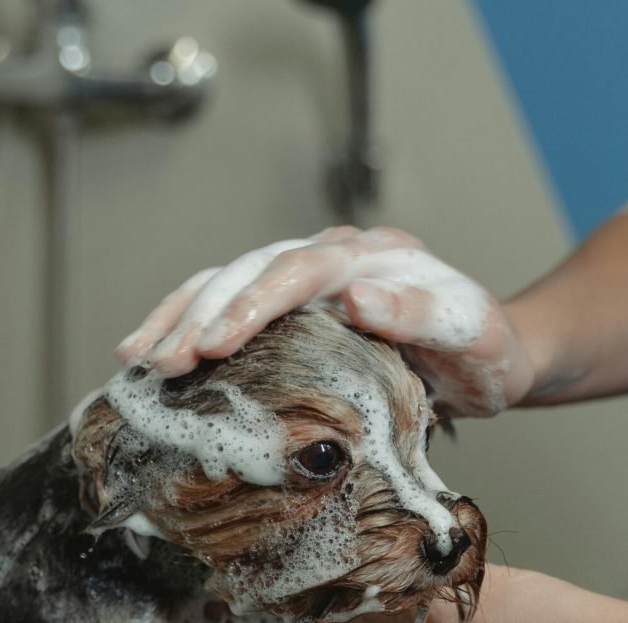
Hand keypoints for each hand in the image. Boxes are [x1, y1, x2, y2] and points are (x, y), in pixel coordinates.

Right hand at [116, 226, 536, 416]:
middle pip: (248, 272)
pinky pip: (230, 304)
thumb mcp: (473, 337)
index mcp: (371, 255)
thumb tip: (357, 295)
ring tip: (136, 356)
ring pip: (227, 282)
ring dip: (178, 319)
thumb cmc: (485, 353)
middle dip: (199, 317)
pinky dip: (188, 325)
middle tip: (161, 363)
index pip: (297, 271)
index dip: (250, 305)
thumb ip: (422, 313)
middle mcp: (332, 256)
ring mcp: (308, 278)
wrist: (491, 356)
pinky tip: (153, 351)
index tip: (213, 346)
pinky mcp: (293, 306)